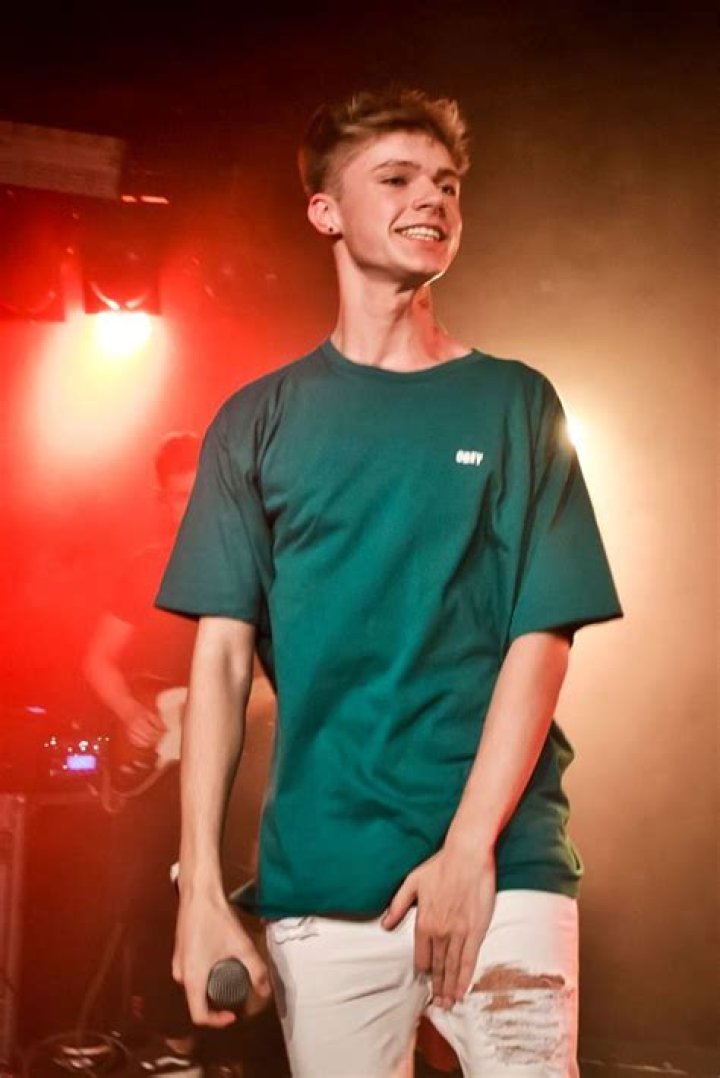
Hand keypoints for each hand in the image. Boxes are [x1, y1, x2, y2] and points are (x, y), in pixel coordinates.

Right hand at [119, 698, 165, 748]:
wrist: (127, 710)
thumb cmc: (140, 711)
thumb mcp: (150, 713)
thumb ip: (158, 721)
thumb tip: (166, 730)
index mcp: (140, 719)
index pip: (153, 731)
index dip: (160, 733)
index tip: (166, 732)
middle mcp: (134, 727)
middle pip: (149, 737)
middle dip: (157, 738)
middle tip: (162, 736)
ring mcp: (131, 733)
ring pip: (144, 742)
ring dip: (152, 742)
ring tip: (157, 739)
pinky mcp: (128, 736)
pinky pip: (138, 744)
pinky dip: (145, 745)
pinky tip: (149, 742)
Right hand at [173, 890, 271, 1026]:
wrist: (198, 893)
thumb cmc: (216, 919)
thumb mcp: (241, 946)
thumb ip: (255, 970)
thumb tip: (265, 991)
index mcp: (192, 979)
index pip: (199, 1016)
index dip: (217, 1020)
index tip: (233, 1014)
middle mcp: (180, 975)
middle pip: (197, 1001)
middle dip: (217, 1002)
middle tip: (236, 992)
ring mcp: (177, 962)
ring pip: (194, 986)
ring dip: (211, 987)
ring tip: (230, 975)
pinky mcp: (179, 951)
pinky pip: (191, 973)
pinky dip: (205, 975)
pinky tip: (220, 960)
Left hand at [381, 845, 495, 1008]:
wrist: (468, 856)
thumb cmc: (440, 866)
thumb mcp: (412, 882)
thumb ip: (398, 906)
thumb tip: (384, 925)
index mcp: (423, 921)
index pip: (421, 955)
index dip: (423, 970)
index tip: (425, 981)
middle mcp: (440, 931)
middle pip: (437, 966)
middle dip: (437, 987)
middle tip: (438, 1005)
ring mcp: (459, 933)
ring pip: (452, 967)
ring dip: (450, 987)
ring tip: (449, 1004)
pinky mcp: (476, 931)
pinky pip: (469, 960)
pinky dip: (465, 977)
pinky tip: (462, 989)